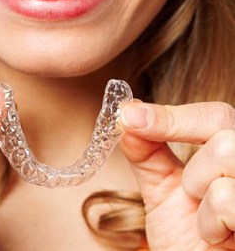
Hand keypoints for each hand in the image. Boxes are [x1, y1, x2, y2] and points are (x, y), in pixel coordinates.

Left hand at [120, 101, 234, 250]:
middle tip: (190, 193)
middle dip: (194, 168)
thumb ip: (146, 150)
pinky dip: (210, 223)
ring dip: (200, 195)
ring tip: (204, 218)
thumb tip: (127, 112)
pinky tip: (218, 238)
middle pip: (223, 135)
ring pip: (226, 156)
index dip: (171, 116)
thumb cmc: (185, 232)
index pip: (214, 114)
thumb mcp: (161, 185)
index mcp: (232, 149)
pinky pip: (229, 200)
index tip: (128, 117)